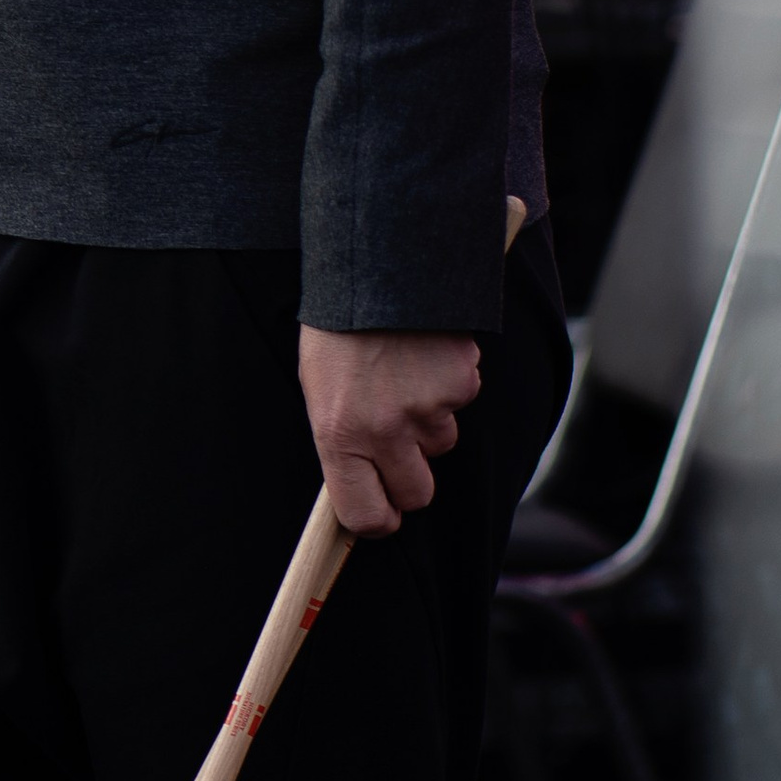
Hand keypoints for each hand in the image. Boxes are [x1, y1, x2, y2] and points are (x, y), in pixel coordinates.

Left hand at [297, 324, 481, 533]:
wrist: (370, 264)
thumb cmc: (337, 329)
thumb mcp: (319, 389)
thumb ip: (343, 441)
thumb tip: (364, 484)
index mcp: (339, 435)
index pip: (367, 516)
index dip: (377, 516)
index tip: (380, 506)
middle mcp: (385, 430)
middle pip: (417, 493)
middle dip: (410, 473)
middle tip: (396, 436)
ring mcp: (427, 408)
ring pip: (441, 443)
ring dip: (428, 420)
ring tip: (403, 373)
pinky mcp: (460, 382)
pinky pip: (460, 401)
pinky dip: (447, 382)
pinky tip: (423, 352)